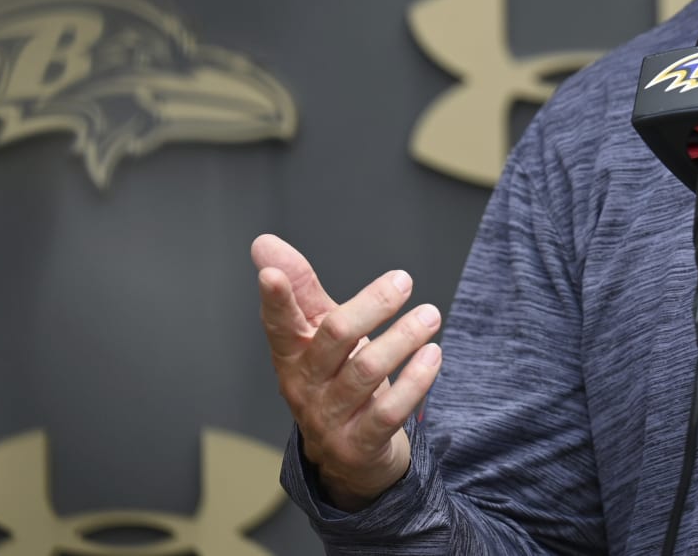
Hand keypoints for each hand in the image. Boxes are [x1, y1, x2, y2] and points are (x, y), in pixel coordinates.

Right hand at [252, 233, 442, 509]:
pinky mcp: (360, 443)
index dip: (275, 300)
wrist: (349, 454)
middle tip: (403, 280)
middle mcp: (305, 386)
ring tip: (430, 315)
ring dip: (403, 337)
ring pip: (366, 370)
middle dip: (371, 305)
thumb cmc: (334, 378)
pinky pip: (389, 410)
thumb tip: (265, 243)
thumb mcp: (316, 334)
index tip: (272, 274)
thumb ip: (299, 289)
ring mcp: (331, 418)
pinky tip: (433, 354)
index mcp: (292, 354)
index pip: (279, 323)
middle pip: (334, 337)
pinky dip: (415, 380)